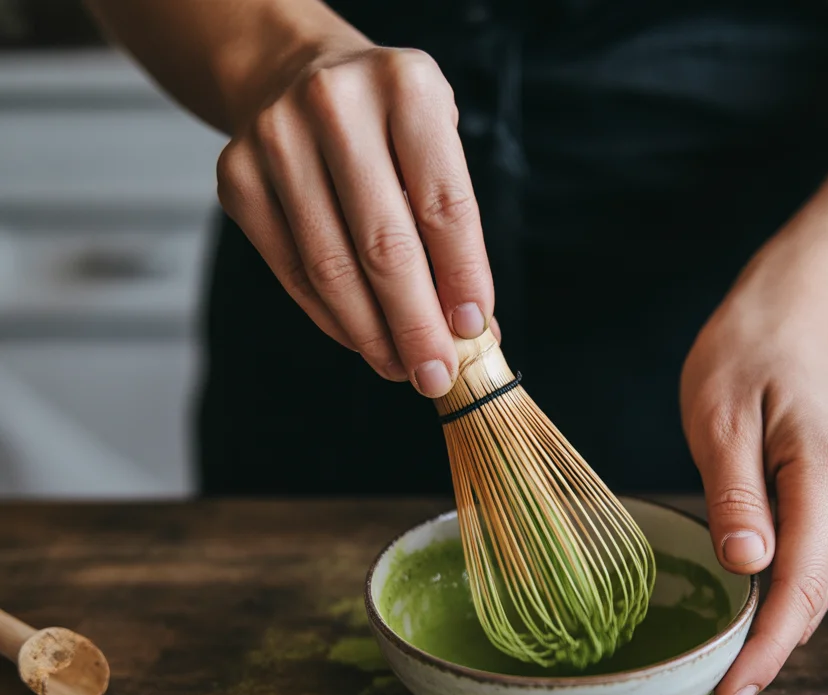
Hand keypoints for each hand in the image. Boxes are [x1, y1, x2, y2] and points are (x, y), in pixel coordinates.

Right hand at [216, 35, 493, 396]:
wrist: (294, 72)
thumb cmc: (386, 123)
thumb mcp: (435, 145)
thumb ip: (452, 229)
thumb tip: (472, 329)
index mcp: (406, 88)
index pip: (444, 205)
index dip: (462, 278)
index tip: (475, 331)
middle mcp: (335, 105)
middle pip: (384, 245)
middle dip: (416, 324)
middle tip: (436, 374)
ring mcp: (276, 139)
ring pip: (332, 267)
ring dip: (372, 333)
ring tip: (402, 367)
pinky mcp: (236, 176)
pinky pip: (293, 271)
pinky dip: (332, 318)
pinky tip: (362, 339)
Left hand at [680, 262, 827, 694]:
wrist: (794, 319)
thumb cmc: (748, 357)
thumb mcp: (720, 419)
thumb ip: (735, 495)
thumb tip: (748, 571)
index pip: (802, 587)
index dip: (765, 649)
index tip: (730, 694)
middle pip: (814, 596)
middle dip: (765, 644)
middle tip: (707, 685)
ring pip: (817, 585)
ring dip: (773, 618)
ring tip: (719, 654)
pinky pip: (817, 561)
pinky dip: (783, 588)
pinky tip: (747, 601)